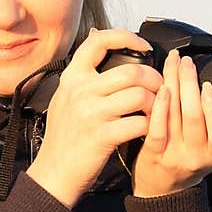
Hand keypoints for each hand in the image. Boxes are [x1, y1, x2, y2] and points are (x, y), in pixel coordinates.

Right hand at [27, 28, 162, 206]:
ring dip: (156, 103)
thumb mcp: (64, 99)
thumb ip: (82, 75)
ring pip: (140, 95)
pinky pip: (140, 122)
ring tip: (153, 111)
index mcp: (72, 79)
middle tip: (159, 89)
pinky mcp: (103, 136)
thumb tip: (96, 37)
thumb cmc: (63, 139)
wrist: (53, 174)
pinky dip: (149, 126)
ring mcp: (91, 114)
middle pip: (132, 71)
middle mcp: (80, 92)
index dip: (126, 37)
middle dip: (154, 79)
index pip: (98, 41)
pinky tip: (144, 129)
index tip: (143, 45)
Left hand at [131, 49, 211, 196]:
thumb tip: (201, 81)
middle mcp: (197, 158)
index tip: (207, 84)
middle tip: (186, 62)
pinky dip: (161, 107)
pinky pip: (157, 129)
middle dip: (191, 83)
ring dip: (176, 86)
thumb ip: (208, 123)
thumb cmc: (183, 161)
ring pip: (178, 117)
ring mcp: (174, 157)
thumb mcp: (206, 147)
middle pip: (196, 116)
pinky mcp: (154, 156)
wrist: (159, 191)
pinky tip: (161, 90)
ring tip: (174, 66)